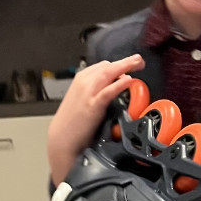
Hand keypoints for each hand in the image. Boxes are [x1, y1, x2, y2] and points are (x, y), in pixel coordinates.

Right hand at [47, 54, 145, 184]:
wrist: (62, 139)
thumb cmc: (71, 123)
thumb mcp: (82, 101)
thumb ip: (94, 93)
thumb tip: (110, 90)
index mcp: (80, 80)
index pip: (103, 66)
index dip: (119, 64)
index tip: (130, 65)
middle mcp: (84, 83)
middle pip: (108, 66)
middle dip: (126, 62)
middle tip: (139, 62)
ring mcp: (88, 93)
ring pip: (109, 73)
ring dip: (125, 66)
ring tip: (138, 63)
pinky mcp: (93, 105)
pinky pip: (108, 91)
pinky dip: (119, 84)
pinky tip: (129, 80)